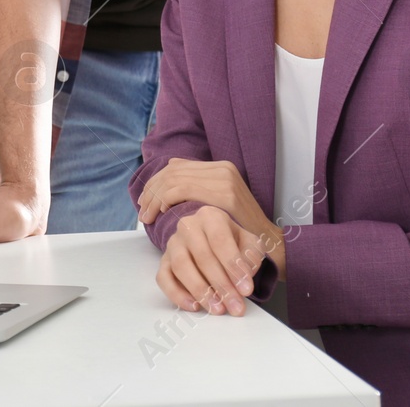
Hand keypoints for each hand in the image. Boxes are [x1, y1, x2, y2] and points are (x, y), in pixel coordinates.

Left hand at [138, 158, 275, 240]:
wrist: (267, 242)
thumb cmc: (239, 227)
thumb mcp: (218, 201)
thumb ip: (198, 185)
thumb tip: (170, 169)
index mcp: (220, 167)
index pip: (176, 167)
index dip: (155, 182)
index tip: (145, 200)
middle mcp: (222, 168)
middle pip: (173, 172)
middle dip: (151, 191)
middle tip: (142, 210)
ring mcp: (224, 179)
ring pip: (174, 180)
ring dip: (155, 198)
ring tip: (148, 216)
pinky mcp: (225, 193)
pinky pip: (184, 189)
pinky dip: (167, 199)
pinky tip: (163, 212)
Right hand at [155, 206, 279, 316]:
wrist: (215, 241)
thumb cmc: (233, 243)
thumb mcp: (249, 243)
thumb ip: (251, 256)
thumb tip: (244, 274)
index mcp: (210, 217)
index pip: (220, 240)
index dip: (233, 266)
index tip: (246, 289)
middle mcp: (188, 226)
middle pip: (202, 256)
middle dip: (221, 285)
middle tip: (236, 306)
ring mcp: (173, 243)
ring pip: (181, 267)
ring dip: (200, 291)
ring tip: (218, 309)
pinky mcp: (164, 261)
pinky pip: (163, 278)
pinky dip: (176, 294)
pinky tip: (194, 306)